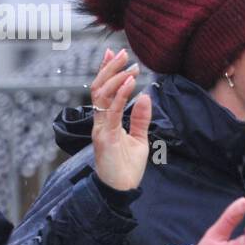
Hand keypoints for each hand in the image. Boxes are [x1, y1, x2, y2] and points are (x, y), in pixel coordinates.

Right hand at [90, 48, 151, 191]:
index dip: (105, 71)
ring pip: (102, 96)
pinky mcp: (105, 137)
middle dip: (110, 68)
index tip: (112, 53)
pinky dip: (120, 96)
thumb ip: (140, 119)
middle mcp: (99, 122)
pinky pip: (111, 112)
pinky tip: (131, 84)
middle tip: (122, 52)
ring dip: (116, 78)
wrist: (120, 191)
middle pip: (99, 88)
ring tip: (130, 66)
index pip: (102, 91)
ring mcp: (100, 129)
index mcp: (105, 121)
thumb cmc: (127, 168)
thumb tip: (145, 96)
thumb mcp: (139, 139)